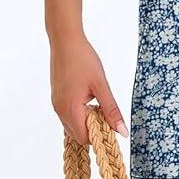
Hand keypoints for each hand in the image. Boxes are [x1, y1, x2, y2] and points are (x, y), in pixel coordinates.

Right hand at [49, 30, 128, 146]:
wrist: (65, 41)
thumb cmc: (83, 59)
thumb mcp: (101, 86)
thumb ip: (112, 111)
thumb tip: (122, 132)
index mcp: (70, 109)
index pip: (84, 138)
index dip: (99, 136)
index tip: (112, 125)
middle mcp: (59, 110)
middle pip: (77, 134)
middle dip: (93, 130)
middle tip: (107, 115)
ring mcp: (56, 104)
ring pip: (72, 125)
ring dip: (86, 122)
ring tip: (99, 105)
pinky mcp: (56, 98)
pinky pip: (68, 115)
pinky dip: (80, 114)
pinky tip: (89, 100)